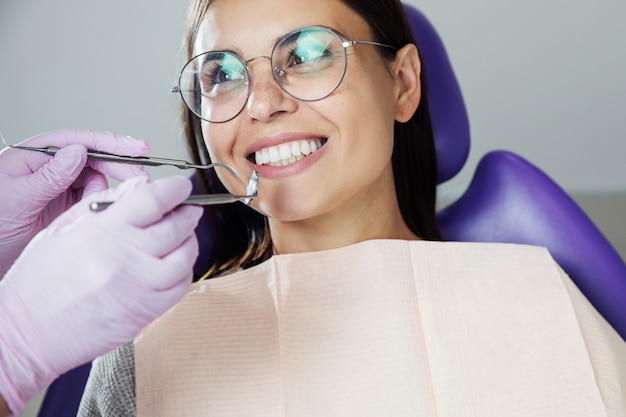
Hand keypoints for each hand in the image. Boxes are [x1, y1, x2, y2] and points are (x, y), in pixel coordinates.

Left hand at [0, 129, 149, 275]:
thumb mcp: (15, 198)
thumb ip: (49, 176)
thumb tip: (78, 152)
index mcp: (34, 157)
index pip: (78, 142)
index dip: (110, 143)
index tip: (136, 148)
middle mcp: (50, 171)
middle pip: (95, 161)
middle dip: (120, 168)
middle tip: (141, 179)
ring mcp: (61, 191)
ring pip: (100, 183)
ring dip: (109, 193)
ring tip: (107, 206)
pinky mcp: (68, 210)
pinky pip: (95, 203)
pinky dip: (103, 207)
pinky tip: (102, 214)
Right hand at [0, 176, 202, 413]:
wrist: (28, 333)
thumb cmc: (39, 282)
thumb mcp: (64, 228)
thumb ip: (106, 204)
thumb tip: (139, 187)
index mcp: (102, 232)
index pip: (153, 199)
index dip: (175, 189)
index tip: (181, 186)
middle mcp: (125, 258)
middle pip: (176, 227)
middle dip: (188, 213)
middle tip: (187, 209)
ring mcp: (139, 288)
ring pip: (185, 257)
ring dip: (189, 242)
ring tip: (182, 236)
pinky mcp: (146, 312)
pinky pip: (180, 287)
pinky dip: (184, 270)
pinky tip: (174, 264)